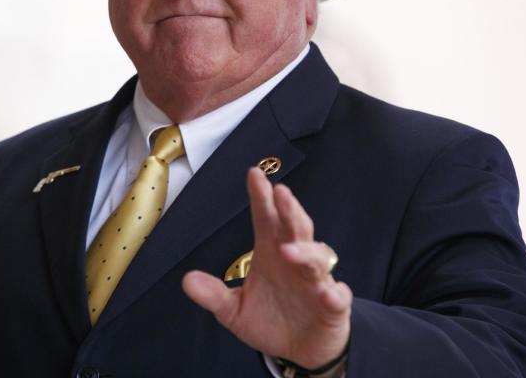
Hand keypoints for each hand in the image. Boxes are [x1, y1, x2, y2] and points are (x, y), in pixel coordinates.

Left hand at [182, 167, 351, 367]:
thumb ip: (214, 295)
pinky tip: (328, 293)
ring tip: (288, 250)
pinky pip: (338, 296)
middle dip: (289, 210)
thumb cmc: (271, 321)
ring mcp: (316, 282)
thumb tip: (187, 280)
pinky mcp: (332, 307)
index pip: (266, 219)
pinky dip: (335, 293)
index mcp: (271, 253)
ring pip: (317, 258)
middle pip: (295, 228)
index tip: (253, 174)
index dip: (261, 197)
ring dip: (305, 251)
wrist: (301, 351)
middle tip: (281, 193)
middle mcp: (295, 261)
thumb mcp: (235, 310)